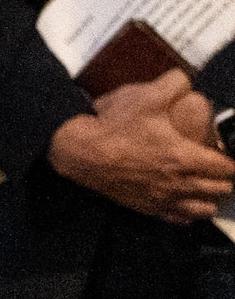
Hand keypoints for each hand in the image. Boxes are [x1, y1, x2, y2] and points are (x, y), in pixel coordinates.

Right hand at [49, 74, 231, 224]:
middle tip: (220, 166)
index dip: (234, 161)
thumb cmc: (113, 127)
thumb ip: (174, 83)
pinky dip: (190, 212)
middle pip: (222, 189)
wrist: (79, 153)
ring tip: (207, 185)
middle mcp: (179, 183)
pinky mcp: (148, 208)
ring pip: (206, 208)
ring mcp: (164, 198)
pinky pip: (182, 219)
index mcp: (185, 157)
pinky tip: (186, 200)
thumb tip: (187, 78)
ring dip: (211, 197)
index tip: (229, 153)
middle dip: (226, 178)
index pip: (228, 168)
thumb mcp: (145, 97)